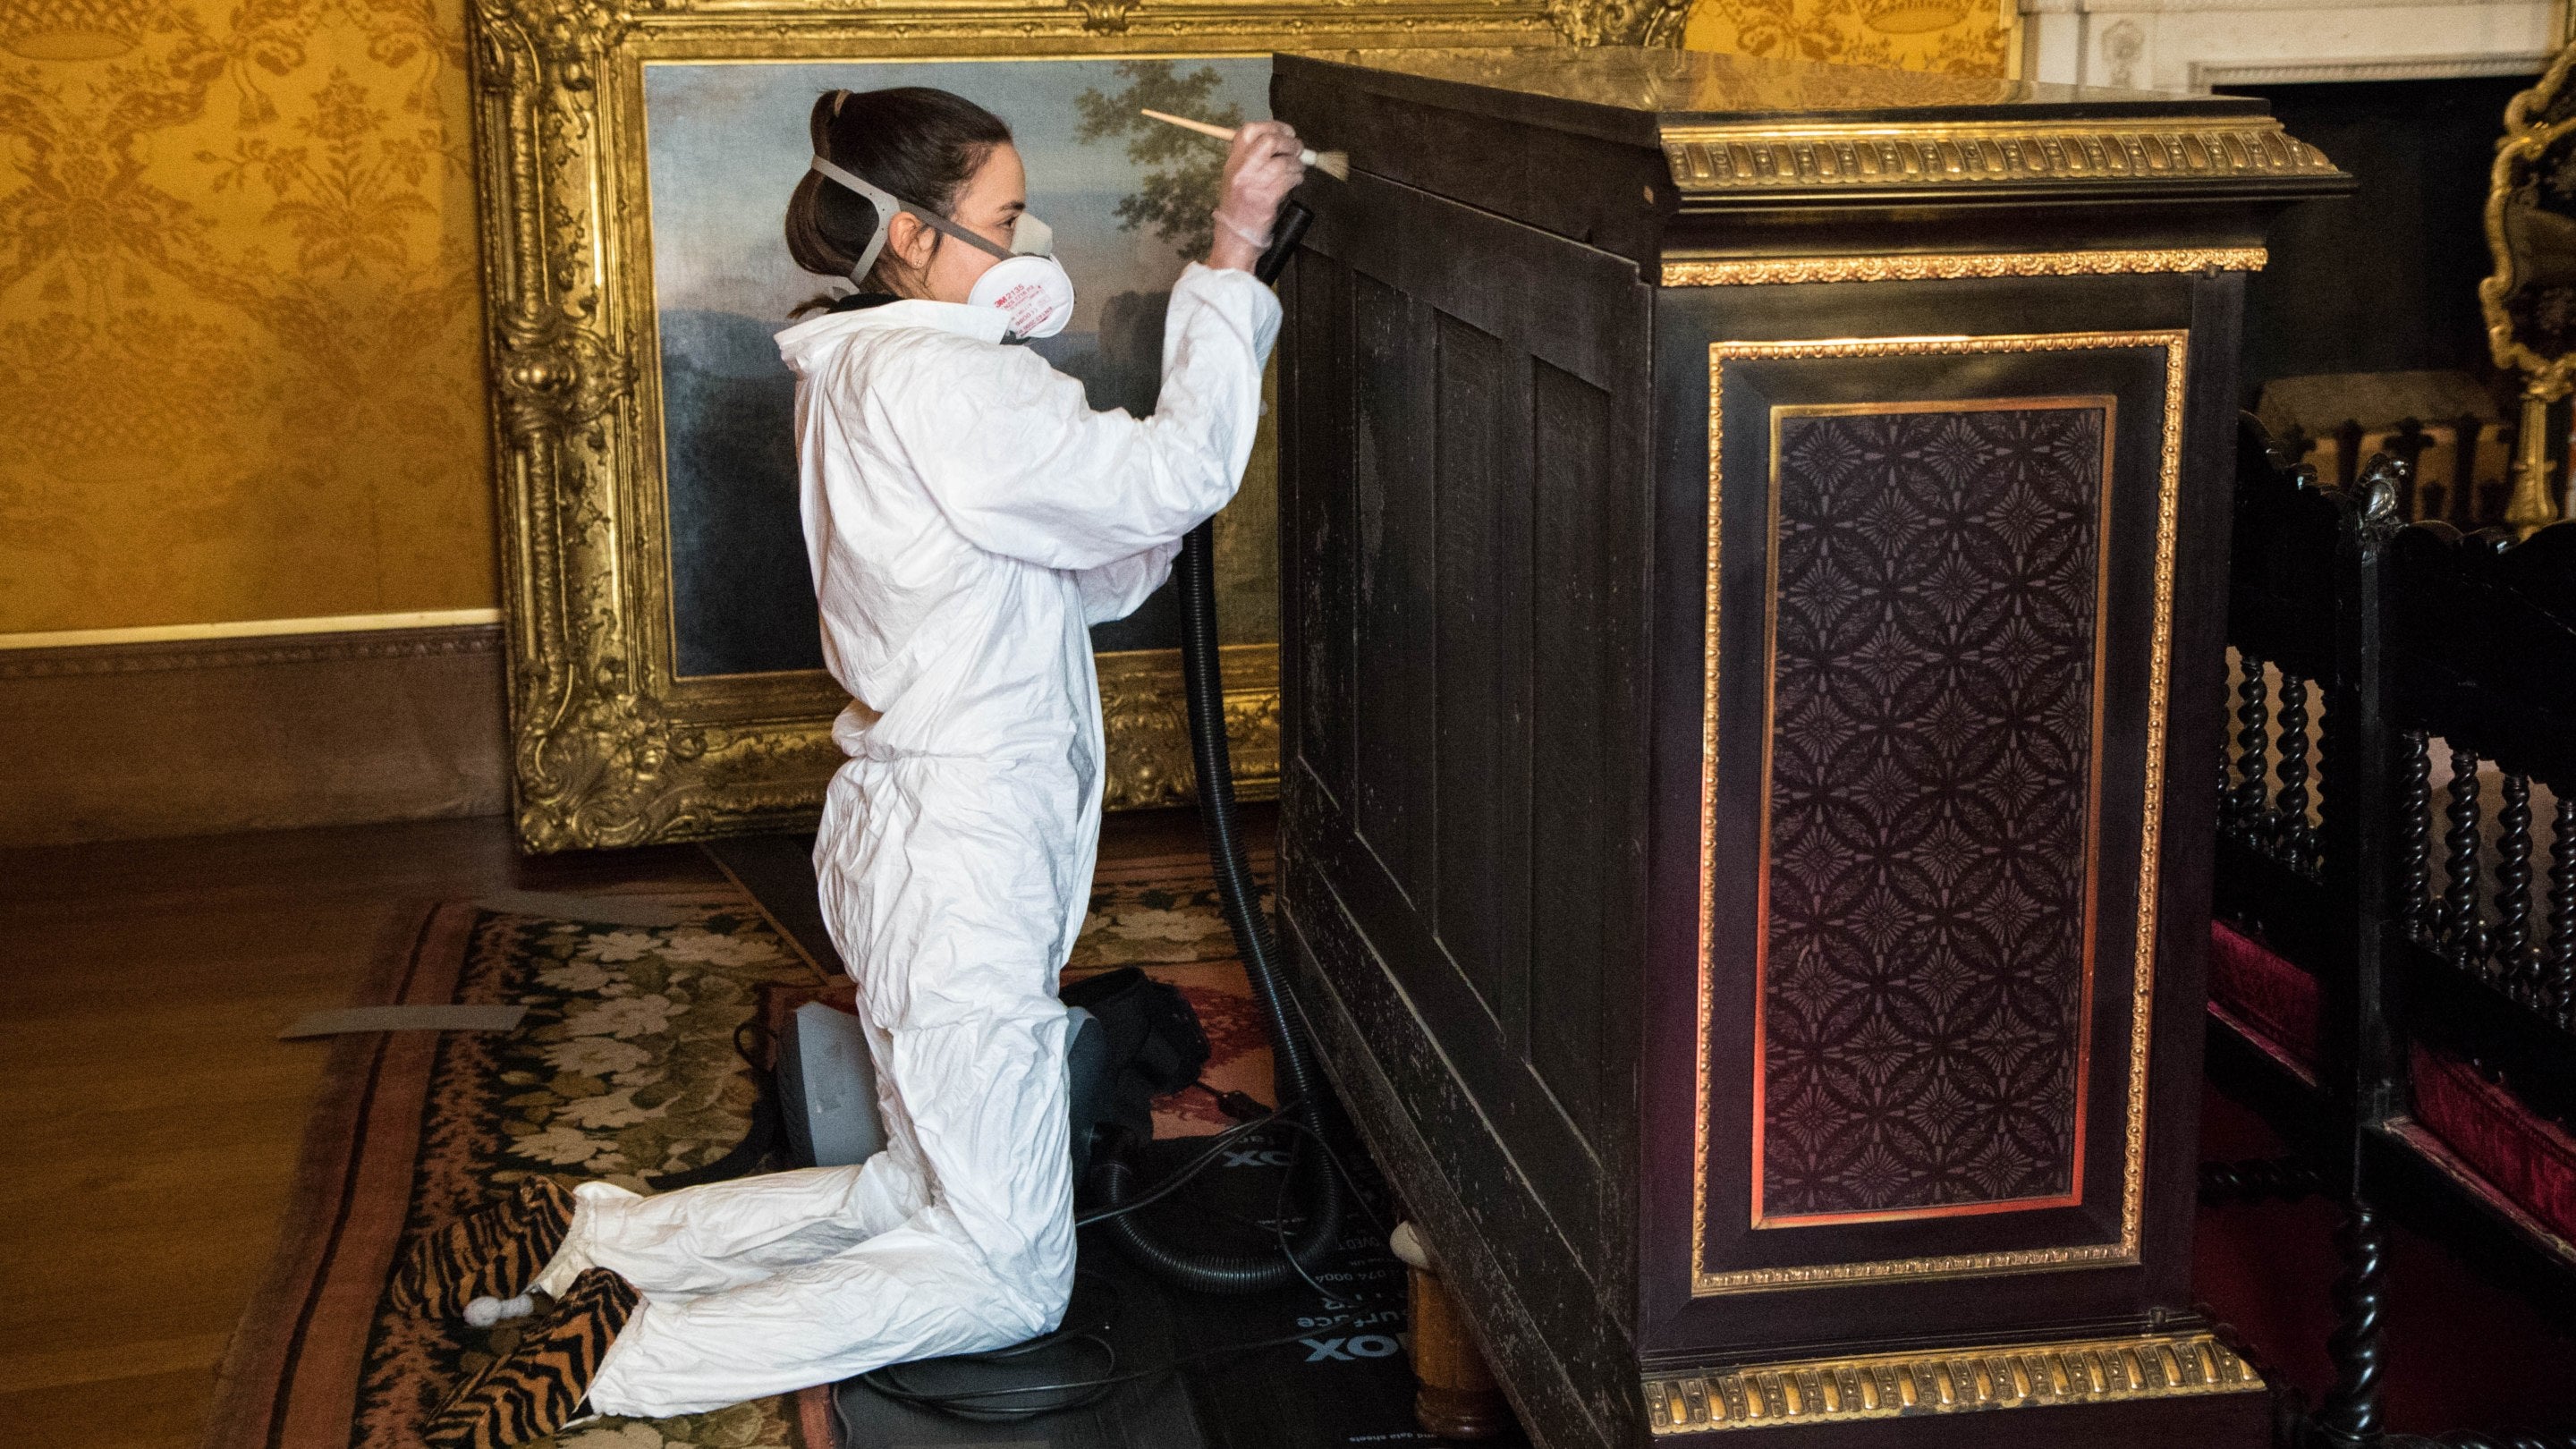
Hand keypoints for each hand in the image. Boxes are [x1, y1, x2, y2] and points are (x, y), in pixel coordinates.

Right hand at [1207, 120, 1305, 273]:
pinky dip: (1297, 177)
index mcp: (1232, 161)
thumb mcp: (1236, 176)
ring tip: (1297, 169)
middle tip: (1297, 148)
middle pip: (1270, 141)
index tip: (1286, 132)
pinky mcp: (1267, 197)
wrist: (1235, 235)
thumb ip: (1252, 157)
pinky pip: (1289, 179)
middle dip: (1289, 142)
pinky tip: (1296, 180)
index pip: (1249, 131)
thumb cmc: (1238, 206)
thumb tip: (1281, 141)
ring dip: (1297, 164)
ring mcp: (1254, 183)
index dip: (1272, 126)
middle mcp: (1241, 169)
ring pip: (1284, 161)